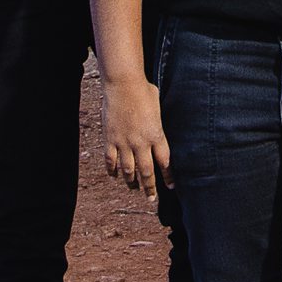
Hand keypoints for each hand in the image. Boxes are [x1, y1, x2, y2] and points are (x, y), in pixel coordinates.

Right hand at [103, 67, 171, 196]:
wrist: (123, 84)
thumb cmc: (143, 90)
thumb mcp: (158, 106)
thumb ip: (158, 122)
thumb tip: (158, 127)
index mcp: (156, 134)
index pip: (165, 162)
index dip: (168, 176)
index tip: (171, 186)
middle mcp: (141, 143)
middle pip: (147, 172)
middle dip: (149, 187)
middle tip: (151, 198)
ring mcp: (124, 142)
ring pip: (128, 170)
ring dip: (131, 182)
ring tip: (133, 188)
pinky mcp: (110, 139)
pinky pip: (111, 161)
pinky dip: (113, 171)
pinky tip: (115, 176)